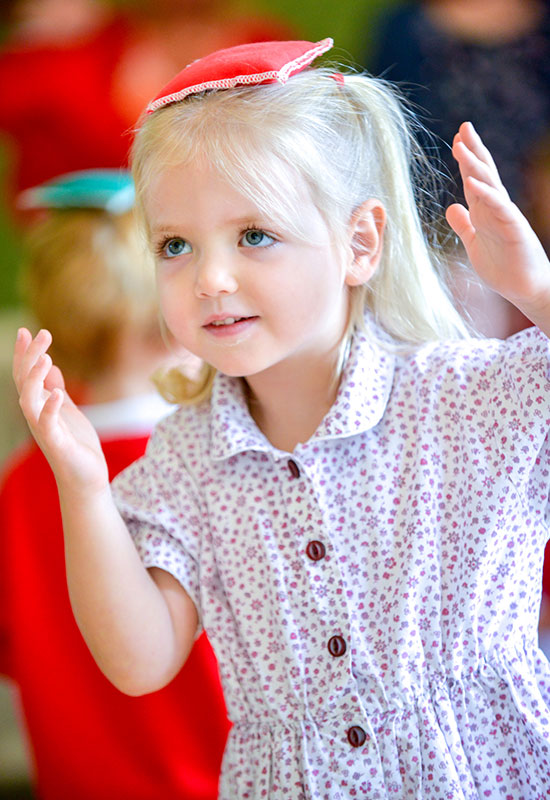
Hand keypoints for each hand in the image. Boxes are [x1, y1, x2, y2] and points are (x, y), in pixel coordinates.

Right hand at [13, 328, 108, 493]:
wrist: (85, 478)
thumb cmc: (77, 445)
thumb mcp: (68, 411)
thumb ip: (56, 390)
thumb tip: (52, 368)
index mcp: (39, 406)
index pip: (26, 376)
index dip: (24, 354)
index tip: (25, 330)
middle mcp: (36, 416)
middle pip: (25, 382)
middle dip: (30, 357)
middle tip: (43, 334)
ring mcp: (44, 430)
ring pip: (29, 401)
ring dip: (35, 379)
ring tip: (46, 358)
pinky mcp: (57, 444)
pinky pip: (48, 425)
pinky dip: (51, 408)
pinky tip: (58, 392)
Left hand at [446, 122, 549, 329]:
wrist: (524, 288)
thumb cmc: (503, 267)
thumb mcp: (474, 243)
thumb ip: (464, 225)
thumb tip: (451, 208)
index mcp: (485, 210)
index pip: (475, 178)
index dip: (466, 159)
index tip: (457, 139)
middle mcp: (496, 207)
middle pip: (483, 173)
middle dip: (473, 150)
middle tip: (463, 127)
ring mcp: (505, 215)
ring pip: (490, 183)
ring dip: (474, 164)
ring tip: (461, 146)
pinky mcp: (513, 227)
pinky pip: (498, 206)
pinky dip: (484, 193)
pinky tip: (471, 182)